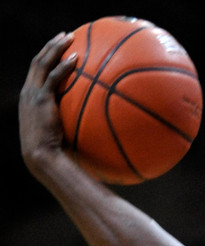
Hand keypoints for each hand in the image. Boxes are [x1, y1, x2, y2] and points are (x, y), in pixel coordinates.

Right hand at [19, 32, 76, 175]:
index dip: (46, 58)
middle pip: (37, 61)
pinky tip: (75, 59)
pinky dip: (63, 66)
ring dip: (55, 48)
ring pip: (42, 63)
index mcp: (28, 99)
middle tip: (64, 36)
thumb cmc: (52, 152)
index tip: (58, 49)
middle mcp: (27, 93)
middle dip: (50, 46)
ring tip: (69, 38)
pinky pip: (53, 78)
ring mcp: (32, 95)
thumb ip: (64, 121)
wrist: (42, 158)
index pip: (36, 72)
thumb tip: (86, 122)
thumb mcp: (55, 133)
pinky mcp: (41, 100)